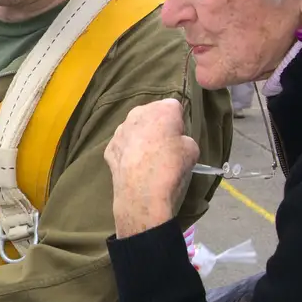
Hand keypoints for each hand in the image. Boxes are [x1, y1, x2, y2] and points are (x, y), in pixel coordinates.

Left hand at [104, 99, 199, 237]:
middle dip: (157, 125)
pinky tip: (134, 166)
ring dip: (141, 137)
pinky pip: (123, 145)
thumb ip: (183, 138)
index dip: (178, 122)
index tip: (179, 136)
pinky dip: (128, 152)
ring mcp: (119, 130)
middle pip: (151, 114)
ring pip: (134, 128)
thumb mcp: (192, 149)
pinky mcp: (109, 148)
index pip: (174, 107)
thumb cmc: (172, 167)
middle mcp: (137, 113)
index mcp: (162, 109)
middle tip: (164, 146)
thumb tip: (175, 141)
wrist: (142, 194)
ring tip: (147, 158)